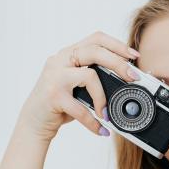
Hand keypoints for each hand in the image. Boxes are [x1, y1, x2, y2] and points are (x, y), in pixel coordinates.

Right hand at [17, 30, 140, 142]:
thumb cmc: (60, 102)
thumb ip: (94, 77)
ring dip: (103, 97)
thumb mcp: (77, 85)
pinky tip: (101, 129)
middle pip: (95, 51)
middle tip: (133, 78)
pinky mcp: (53, 96)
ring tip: (107, 113)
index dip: (117, 45)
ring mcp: (55, 76)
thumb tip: (126, 81)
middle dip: (119, 63)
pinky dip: (93, 122)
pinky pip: (80, 108)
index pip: (96, 39)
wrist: (34, 120)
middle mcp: (60, 60)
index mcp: (68, 54)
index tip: (134, 56)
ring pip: (89, 76)